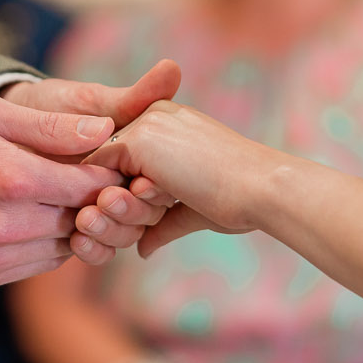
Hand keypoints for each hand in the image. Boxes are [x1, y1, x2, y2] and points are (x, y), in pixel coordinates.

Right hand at [0, 92, 122, 287]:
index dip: (106, 172)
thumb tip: (103, 131)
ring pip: (60, 249)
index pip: (89, 185)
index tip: (108, 158)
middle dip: (92, 199)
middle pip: (79, 219)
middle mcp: (2, 226)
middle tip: (88, 177)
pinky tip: (28, 217)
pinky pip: (31, 266)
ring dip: (68, 224)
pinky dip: (41, 244)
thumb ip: (48, 126)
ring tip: (56, 196)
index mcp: (10, 179)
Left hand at [82, 100, 293, 255]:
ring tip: (133, 223)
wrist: (262, 189)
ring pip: (103, 169)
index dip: (126, 193)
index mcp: (170, 123)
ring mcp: (145, 125)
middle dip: (113, 198)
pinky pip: (100, 175)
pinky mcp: (138, 142)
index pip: (128, 158)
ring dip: (112, 203)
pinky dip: (109, 201)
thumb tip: (143, 248)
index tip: (141, 221)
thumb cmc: (241, 199)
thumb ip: (163, 222)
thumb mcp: (193, 209)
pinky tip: (134, 215)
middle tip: (130, 226)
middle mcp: (156, 114)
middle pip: (111, 161)